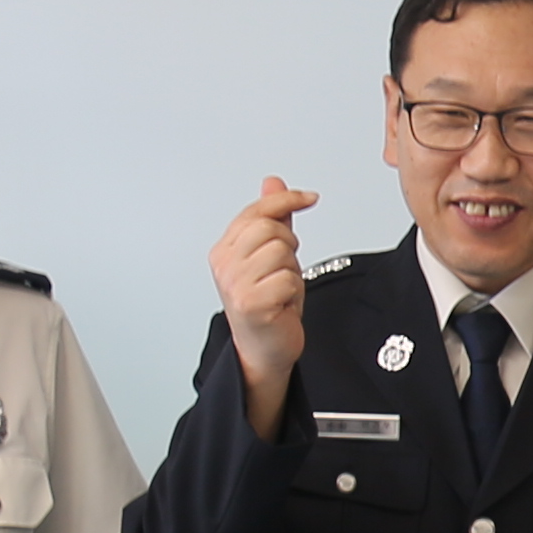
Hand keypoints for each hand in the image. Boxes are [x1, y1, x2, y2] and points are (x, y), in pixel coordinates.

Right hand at [214, 177, 317, 407]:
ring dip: (291, 270)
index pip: (255, 212)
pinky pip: (288, 279)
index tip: (309, 197)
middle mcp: (224, 265)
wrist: (265, 350)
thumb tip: (273, 183)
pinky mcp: (251, 303)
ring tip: (281, 288)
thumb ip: (273, 219)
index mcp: (224, 250)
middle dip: (288, 243)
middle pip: (269, 227)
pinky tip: (283, 304)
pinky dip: (294, 291)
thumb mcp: (272, 256)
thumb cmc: (269, 305)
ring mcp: (235, 284)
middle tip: (284, 268)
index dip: (285, 201)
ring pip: (281, 251)